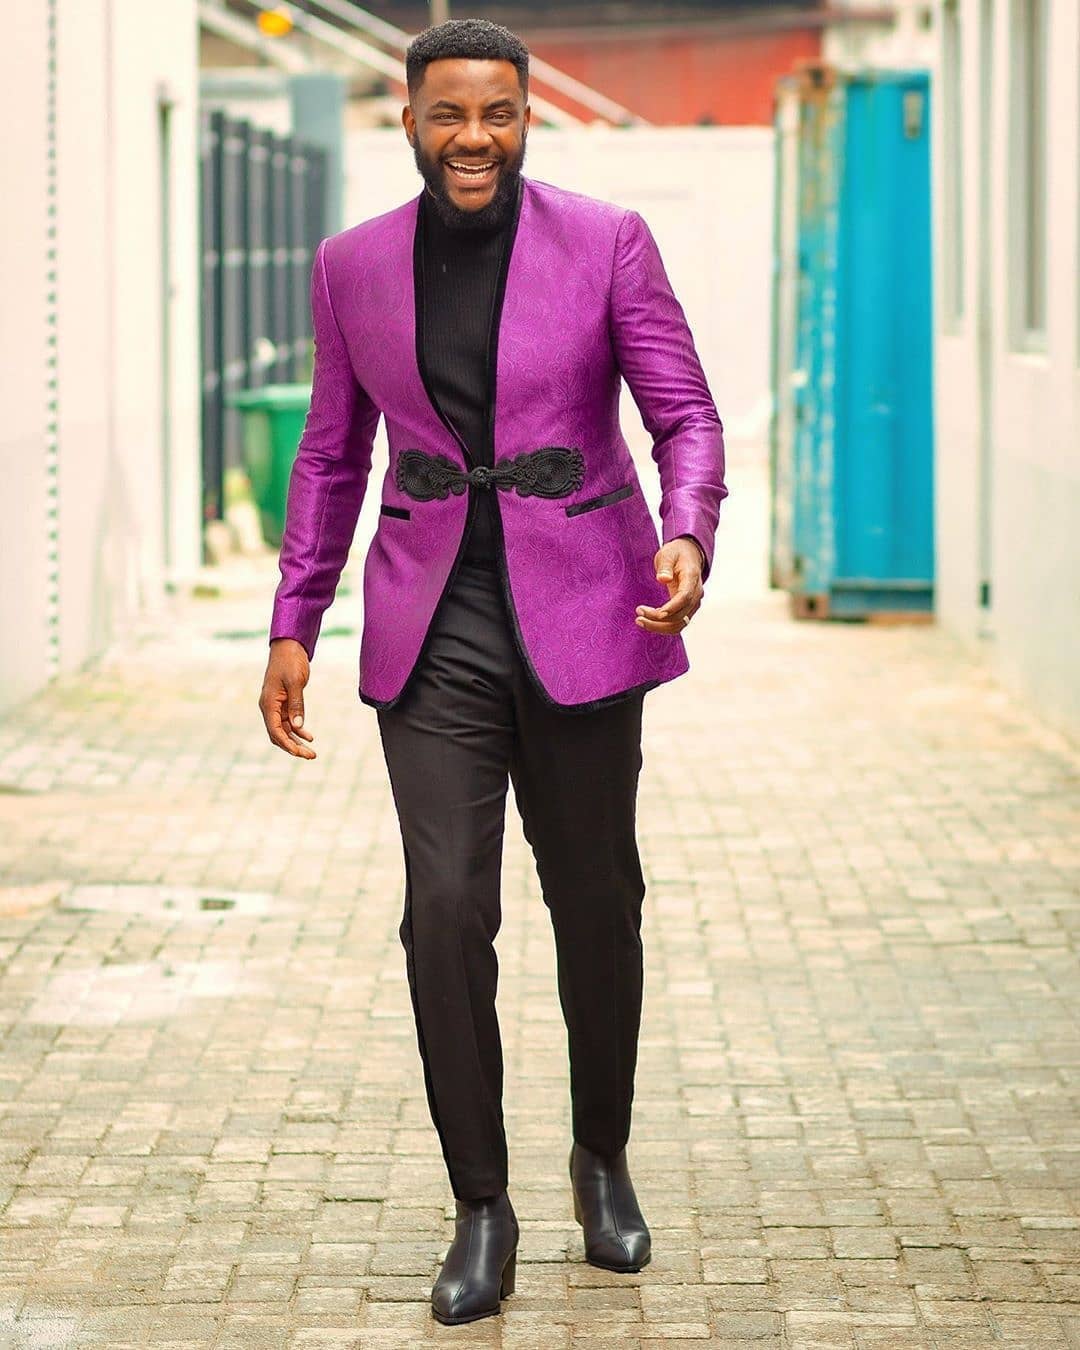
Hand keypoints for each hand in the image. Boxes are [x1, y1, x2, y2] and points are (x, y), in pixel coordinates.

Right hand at [259, 639, 316, 758]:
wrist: (289, 647)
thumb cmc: (290, 662)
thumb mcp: (295, 682)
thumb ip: (296, 704)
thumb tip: (297, 726)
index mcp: (268, 703)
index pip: (275, 730)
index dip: (287, 744)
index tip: (300, 753)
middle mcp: (269, 707)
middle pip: (278, 735)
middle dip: (293, 747)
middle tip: (311, 756)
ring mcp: (275, 706)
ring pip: (284, 730)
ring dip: (296, 741)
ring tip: (311, 751)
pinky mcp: (283, 703)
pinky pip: (288, 722)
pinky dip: (298, 730)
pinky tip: (309, 736)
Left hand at [635, 537, 703, 634]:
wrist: (689, 555)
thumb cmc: (677, 553)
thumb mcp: (668, 553)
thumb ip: (665, 566)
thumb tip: (663, 579)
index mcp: (692, 579)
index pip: (685, 597)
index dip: (672, 608)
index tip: (657, 613)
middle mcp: (696, 594)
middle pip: (681, 615)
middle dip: (659, 619)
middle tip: (638, 611)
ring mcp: (692, 604)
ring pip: (680, 624)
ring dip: (660, 627)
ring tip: (640, 621)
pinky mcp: (686, 609)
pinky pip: (677, 623)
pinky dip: (663, 626)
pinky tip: (648, 620)